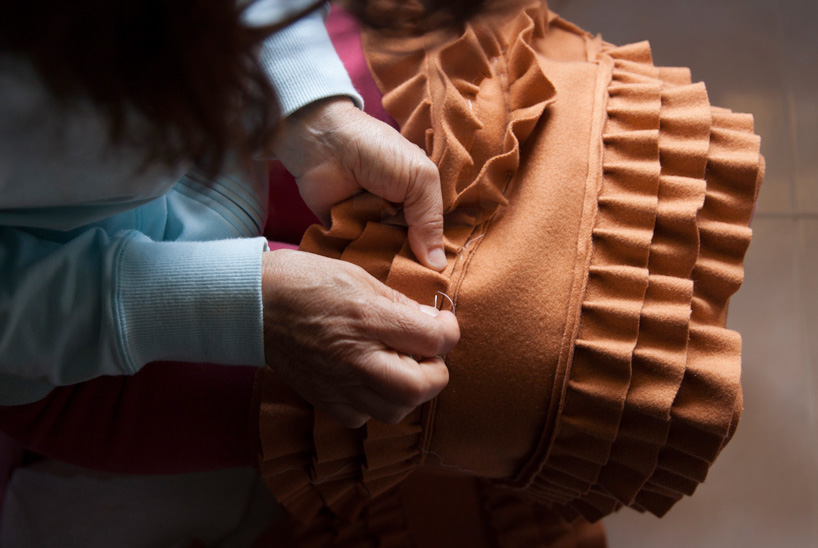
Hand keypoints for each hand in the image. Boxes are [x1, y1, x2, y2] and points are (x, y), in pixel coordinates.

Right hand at [262, 249, 458, 427]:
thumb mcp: (360, 277)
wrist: (253, 303)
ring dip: (408, 391)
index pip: (435, 341)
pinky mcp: (322, 400)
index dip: (449, 331)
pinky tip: (368, 378)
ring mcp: (338, 385)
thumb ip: (400, 304)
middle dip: (436, 371)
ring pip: (397, 410)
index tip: (441, 324)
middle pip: (423, 388)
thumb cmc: (306, 281)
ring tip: (398, 365)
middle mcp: (356, 358)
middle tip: (425, 352)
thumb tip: (433, 322)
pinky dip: (375, 403)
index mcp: (368, 319)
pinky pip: (364, 418)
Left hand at [268, 97, 446, 270]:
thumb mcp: (419, 178)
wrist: (325, 142)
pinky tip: (365, 280)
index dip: (436, 256)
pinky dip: (358, 265)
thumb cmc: (378, 152)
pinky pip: (354, 256)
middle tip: (413, 289)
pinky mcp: (342, 232)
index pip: (432, 234)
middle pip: (408, 251)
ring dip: (384, 269)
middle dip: (409, 268)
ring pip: (382, 258)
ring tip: (389, 285)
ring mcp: (368, 225)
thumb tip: (438, 266)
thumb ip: (430, 220)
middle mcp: (395, 215)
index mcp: (417, 199)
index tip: (440, 282)